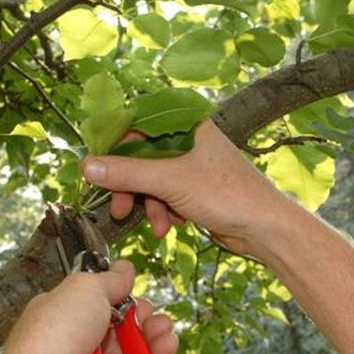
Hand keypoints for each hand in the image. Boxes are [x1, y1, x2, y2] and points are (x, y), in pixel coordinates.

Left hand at [0, 260, 178, 353]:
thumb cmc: (58, 327)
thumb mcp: (87, 287)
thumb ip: (111, 280)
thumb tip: (125, 268)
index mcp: (72, 314)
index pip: (110, 309)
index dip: (132, 306)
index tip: (141, 306)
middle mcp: (81, 343)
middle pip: (128, 335)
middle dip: (151, 328)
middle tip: (160, 325)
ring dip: (158, 350)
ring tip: (166, 345)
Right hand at [81, 120, 283, 256]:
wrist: (265, 229)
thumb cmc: (228, 195)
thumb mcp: (171, 182)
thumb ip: (127, 173)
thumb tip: (87, 166)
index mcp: (187, 124)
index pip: (138, 125)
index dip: (115, 146)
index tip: (97, 168)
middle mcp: (189, 141)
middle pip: (141, 157)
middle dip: (131, 186)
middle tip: (120, 208)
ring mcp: (193, 167)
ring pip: (152, 181)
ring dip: (148, 205)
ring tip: (157, 224)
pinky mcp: (196, 190)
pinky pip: (165, 196)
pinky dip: (163, 212)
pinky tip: (170, 226)